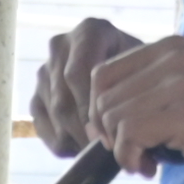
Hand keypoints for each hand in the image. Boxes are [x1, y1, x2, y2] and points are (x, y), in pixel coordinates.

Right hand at [28, 13, 137, 160]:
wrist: (129, 72)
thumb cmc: (143, 74)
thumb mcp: (147, 75)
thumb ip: (138, 97)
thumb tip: (124, 138)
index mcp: (90, 31)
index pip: (78, 74)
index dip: (93, 110)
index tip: (113, 135)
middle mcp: (61, 46)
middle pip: (63, 99)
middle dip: (86, 132)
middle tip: (108, 152)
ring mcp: (44, 71)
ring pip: (54, 116)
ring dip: (77, 140)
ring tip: (102, 152)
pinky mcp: (36, 95)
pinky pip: (42, 127)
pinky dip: (64, 143)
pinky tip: (86, 147)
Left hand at [74, 31, 183, 183]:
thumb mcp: (170, 101)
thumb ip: (134, 95)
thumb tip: (89, 118)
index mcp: (171, 47)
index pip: (103, 73)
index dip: (100, 111)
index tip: (118, 136)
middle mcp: (177, 57)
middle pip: (104, 96)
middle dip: (110, 133)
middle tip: (134, 152)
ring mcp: (182, 82)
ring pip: (113, 116)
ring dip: (122, 149)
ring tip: (146, 161)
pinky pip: (129, 135)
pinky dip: (130, 159)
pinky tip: (150, 168)